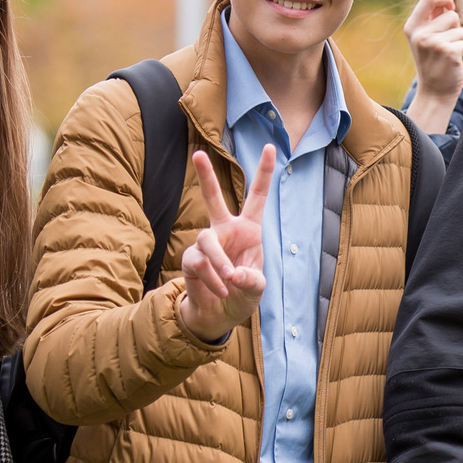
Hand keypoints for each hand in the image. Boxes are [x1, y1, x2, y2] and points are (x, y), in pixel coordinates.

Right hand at [175, 147, 274, 342]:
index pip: (256, 197)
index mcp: (248, 230)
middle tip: (197, 153)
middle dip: (205, 176)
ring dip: (219, 261)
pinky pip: (200, 263)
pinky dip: (213, 279)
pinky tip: (222, 291)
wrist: (220, 315)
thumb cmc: (242, 294)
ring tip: (229, 280)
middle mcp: (225, 231)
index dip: (263, 173)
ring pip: (206, 241)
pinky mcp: (191, 259)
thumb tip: (232, 274)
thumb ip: (251, 280)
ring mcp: (206, 244)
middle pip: (213, 198)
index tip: (270, 147)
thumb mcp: (257, 288)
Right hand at [405, 0, 462, 117]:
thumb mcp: (426, 34)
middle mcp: (420, 34)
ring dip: (460, 41)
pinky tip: (453, 63)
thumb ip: (430, 10)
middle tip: (444, 45)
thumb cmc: (432, 60)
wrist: (434, 92)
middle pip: (452, 14)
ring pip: (461, 29)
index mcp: (412, 27)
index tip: (449, 7)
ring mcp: (433, 44)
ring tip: (448, 54)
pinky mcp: (448, 53)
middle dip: (455, 28)